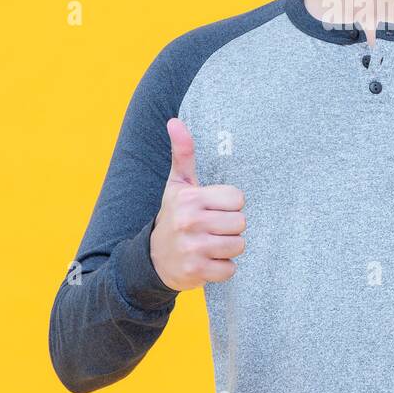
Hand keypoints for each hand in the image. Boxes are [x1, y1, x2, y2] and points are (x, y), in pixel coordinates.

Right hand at [149, 117, 245, 290]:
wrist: (152, 259)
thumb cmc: (174, 215)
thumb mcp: (177, 184)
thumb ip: (182, 152)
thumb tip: (175, 121)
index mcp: (190, 198)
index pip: (238, 198)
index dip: (230, 205)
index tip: (214, 209)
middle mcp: (190, 222)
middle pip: (241, 223)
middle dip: (230, 227)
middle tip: (212, 228)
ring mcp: (193, 248)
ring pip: (238, 245)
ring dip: (228, 248)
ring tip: (211, 244)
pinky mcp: (196, 272)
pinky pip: (230, 270)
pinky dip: (222, 269)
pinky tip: (207, 261)